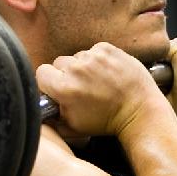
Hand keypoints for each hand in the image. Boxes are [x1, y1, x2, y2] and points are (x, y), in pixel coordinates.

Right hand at [36, 42, 164, 136]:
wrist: (138, 110)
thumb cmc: (106, 121)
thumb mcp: (72, 127)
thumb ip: (50, 118)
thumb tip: (38, 109)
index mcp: (64, 87)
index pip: (41, 73)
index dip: (49, 82)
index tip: (58, 89)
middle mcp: (77, 68)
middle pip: (58, 63)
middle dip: (66, 74)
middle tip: (80, 87)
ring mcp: (94, 56)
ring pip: (76, 56)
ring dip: (82, 67)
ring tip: (97, 81)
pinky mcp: (107, 48)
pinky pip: (93, 50)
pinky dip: (97, 60)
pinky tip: (106, 74)